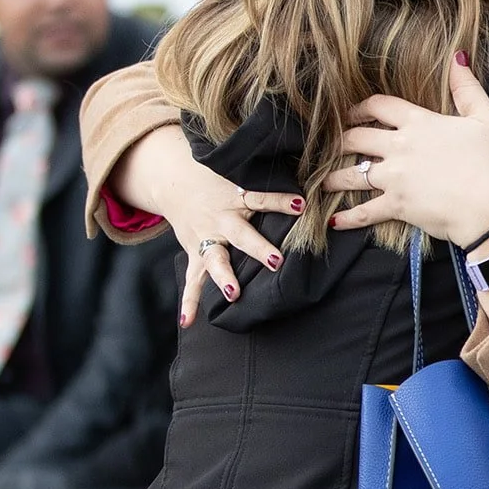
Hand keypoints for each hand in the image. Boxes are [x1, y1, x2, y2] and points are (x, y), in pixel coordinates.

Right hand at [115, 124, 302, 325]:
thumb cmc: (220, 178)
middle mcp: (221, 219)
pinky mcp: (194, 253)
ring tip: (234, 293)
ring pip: (214, 260)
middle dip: (258, 248)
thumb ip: (272, 175)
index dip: (280, 200)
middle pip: (241, 235)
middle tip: (276, 261)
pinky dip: (188, 301)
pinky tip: (188, 320)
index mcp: (236, 197)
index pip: (261, 197)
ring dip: (224, 277)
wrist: (174, 181)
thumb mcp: (241, 171)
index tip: (301, 204)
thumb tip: (314, 168)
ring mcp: (206, 238)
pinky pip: (191, 279)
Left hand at [326, 55, 488, 248]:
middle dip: (341, 140)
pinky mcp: (396, 206)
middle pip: (357, 138)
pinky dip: (349, 217)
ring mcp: (394, 178)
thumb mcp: (486, 118)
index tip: (351, 113)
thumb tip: (458, 57)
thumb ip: (467, 87)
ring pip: (352, 174)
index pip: (380, 106)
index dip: (362, 107)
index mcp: (419, 123)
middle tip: (333, 145)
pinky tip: (335, 220)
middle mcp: (400, 147)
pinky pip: (365, 211)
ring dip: (335, 178)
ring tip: (324, 182)